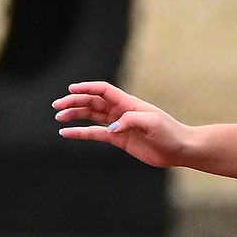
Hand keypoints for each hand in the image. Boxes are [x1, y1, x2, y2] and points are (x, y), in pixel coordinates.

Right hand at [53, 81, 194, 168]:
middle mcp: (121, 111)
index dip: (86, 88)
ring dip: (74, 115)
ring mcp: (118, 124)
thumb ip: (130, 121)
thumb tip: (110, 129)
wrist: (179, 149)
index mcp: (128, 103)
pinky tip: (67, 133)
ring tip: (59, 118)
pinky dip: (81, 133)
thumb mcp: (153, 123)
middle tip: (57, 107)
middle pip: (92, 101)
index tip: (70, 90)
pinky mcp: (119, 139)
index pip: (103, 90)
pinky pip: (95, 134)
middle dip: (74, 102)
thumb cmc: (170, 133)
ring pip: (91, 116)